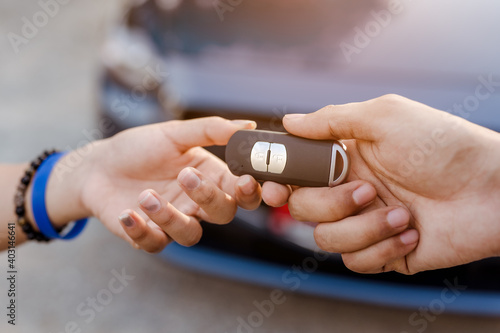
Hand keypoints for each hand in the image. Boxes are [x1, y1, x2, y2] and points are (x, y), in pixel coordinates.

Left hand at [45, 117, 260, 252]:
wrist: (96, 166)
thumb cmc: (139, 148)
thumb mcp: (174, 133)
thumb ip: (211, 130)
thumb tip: (249, 125)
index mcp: (210, 176)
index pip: (242, 190)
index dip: (251, 191)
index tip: (244, 181)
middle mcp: (197, 202)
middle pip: (224, 214)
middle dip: (209, 198)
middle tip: (186, 176)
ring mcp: (174, 221)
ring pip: (191, 234)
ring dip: (171, 217)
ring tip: (146, 195)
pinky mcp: (148, 235)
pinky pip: (155, 244)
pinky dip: (142, 231)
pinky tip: (128, 213)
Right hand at [262, 95, 499, 273]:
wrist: (493, 190)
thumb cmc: (442, 146)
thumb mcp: (385, 117)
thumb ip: (332, 120)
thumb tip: (289, 121)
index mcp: (344, 158)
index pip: (295, 173)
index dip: (278, 183)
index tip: (274, 189)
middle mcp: (349, 190)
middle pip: (302, 209)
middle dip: (331, 204)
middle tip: (368, 190)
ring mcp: (365, 222)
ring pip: (326, 239)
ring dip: (364, 228)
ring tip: (402, 213)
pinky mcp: (383, 251)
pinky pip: (355, 262)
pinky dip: (382, 248)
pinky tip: (413, 232)